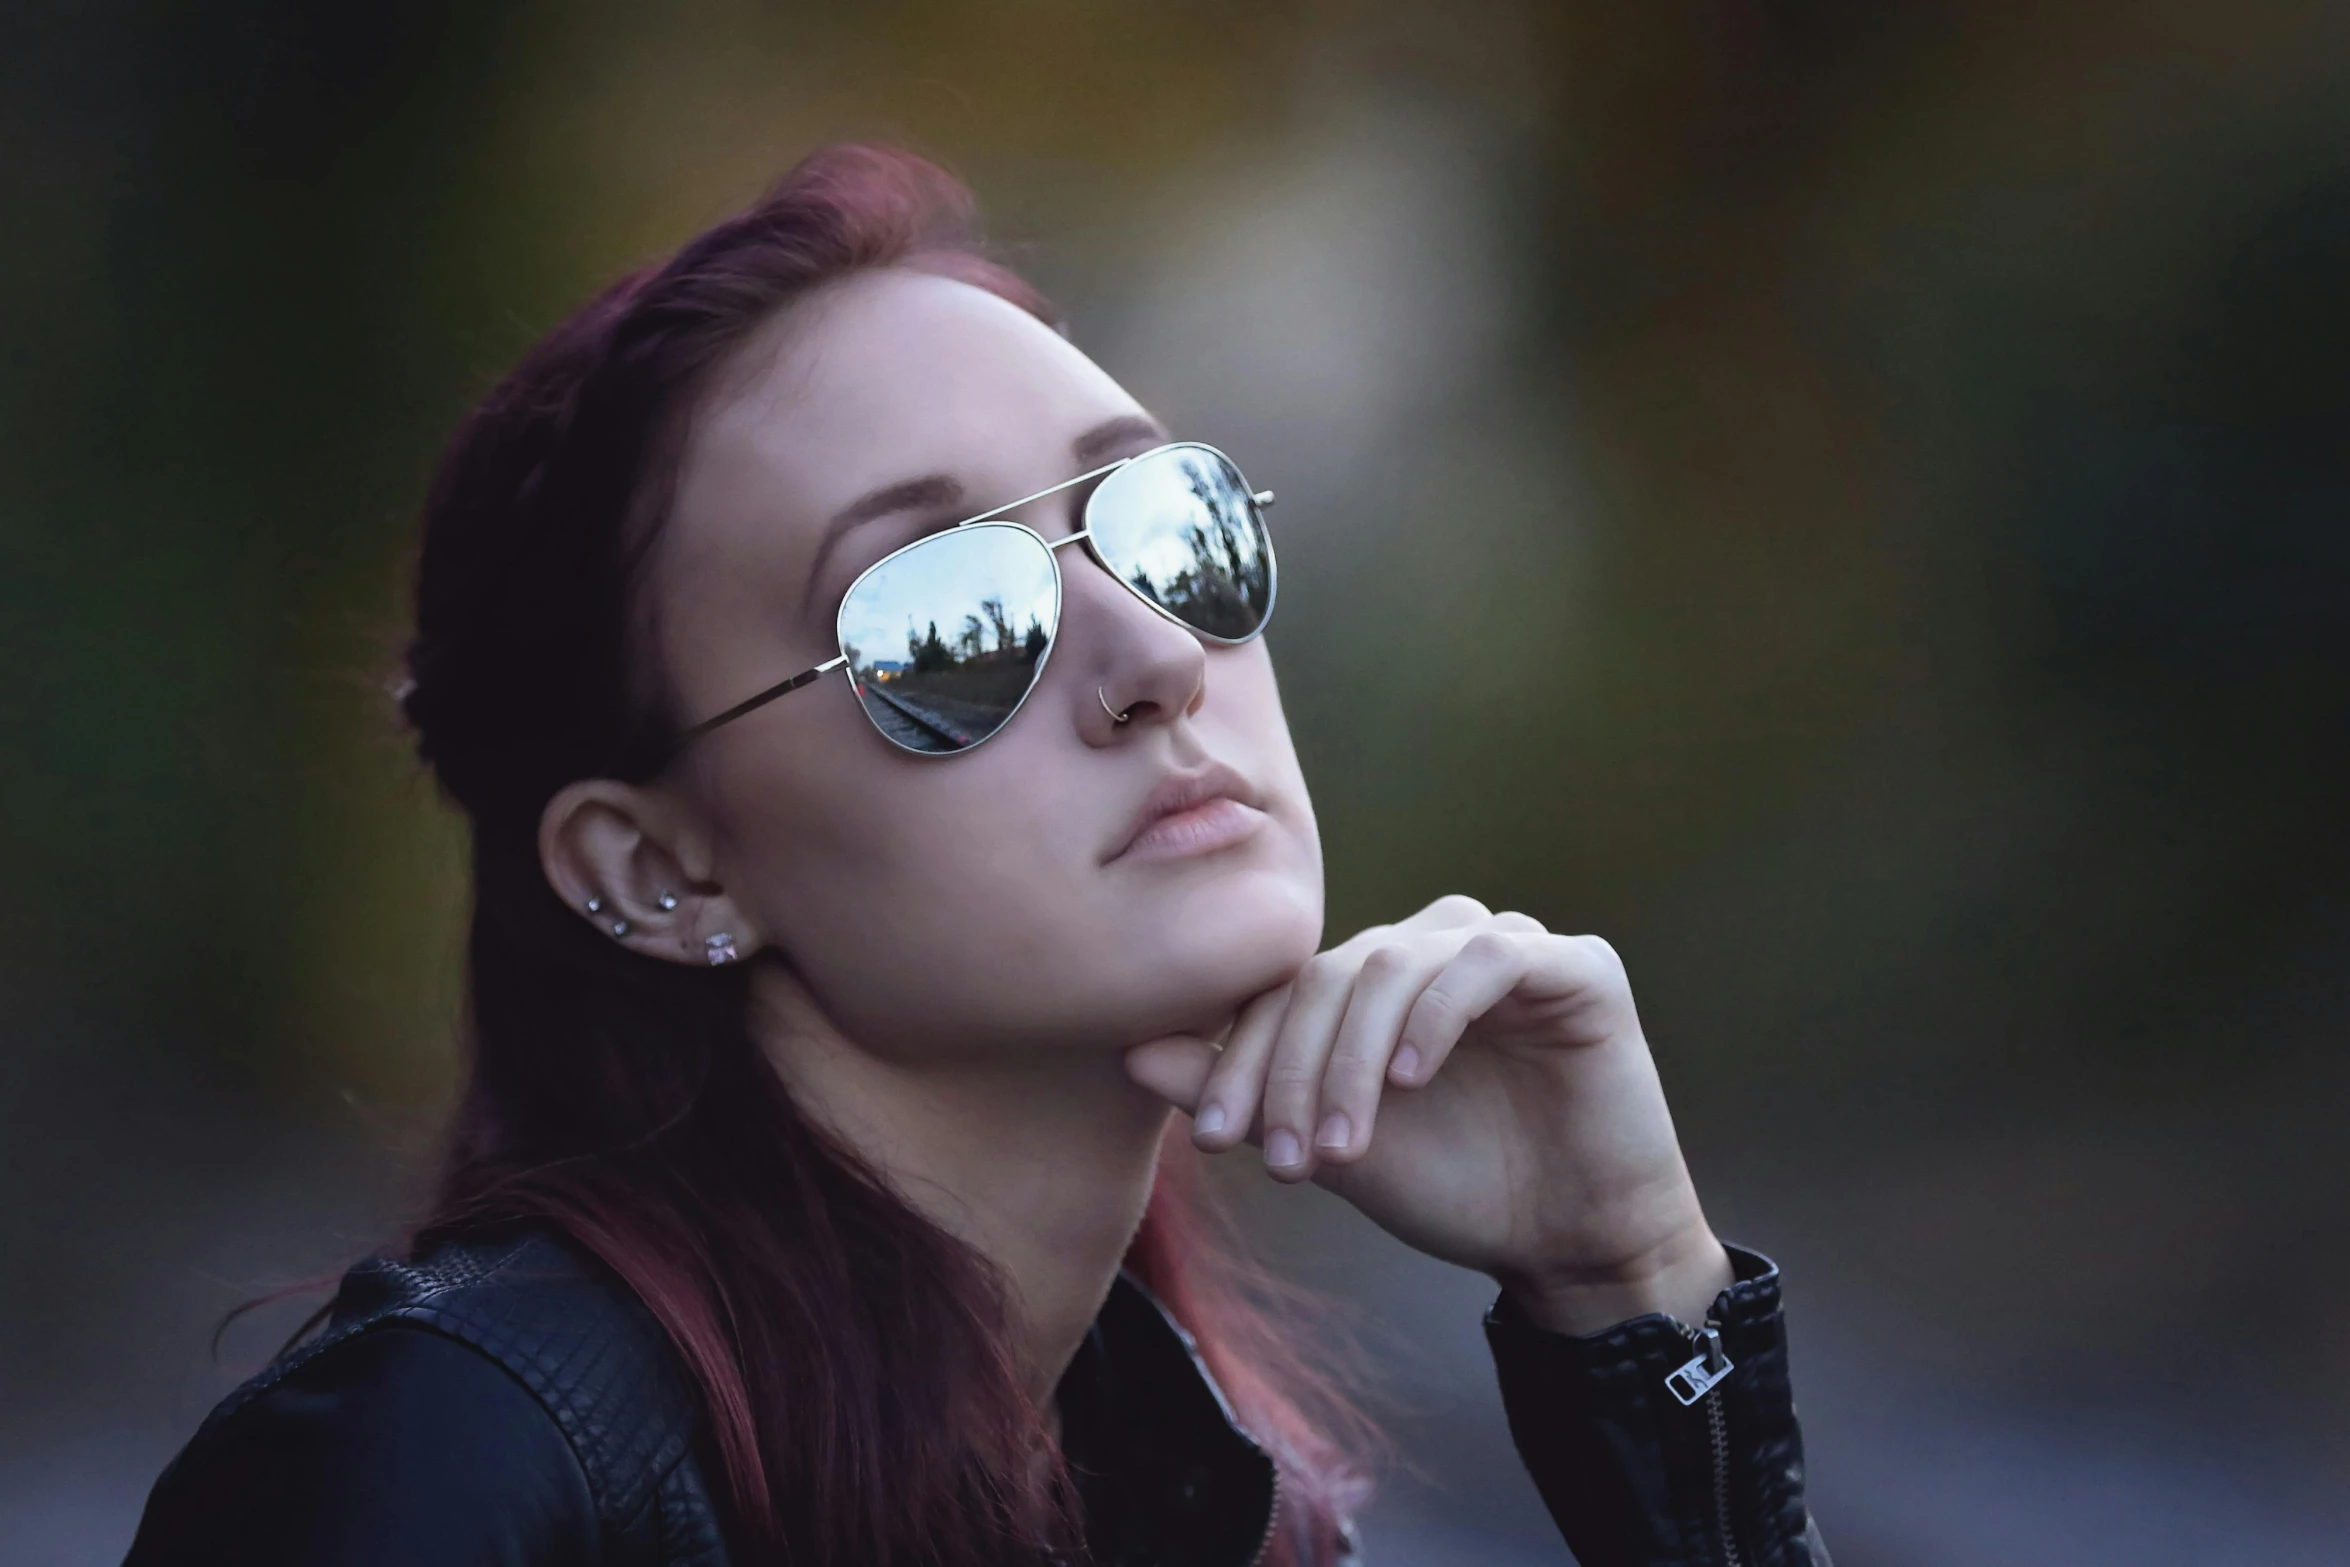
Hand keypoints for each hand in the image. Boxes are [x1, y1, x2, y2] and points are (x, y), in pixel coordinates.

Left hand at [1124, 896, 1732, 1333]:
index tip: (1215, 1140)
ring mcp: (1507, 948)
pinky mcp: (1576, 967)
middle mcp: (1436, 947)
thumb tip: (1132, 1051)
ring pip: (1396, 961)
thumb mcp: (1331, 1146)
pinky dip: (1438, 1014)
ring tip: (1344, 1144)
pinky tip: (1412, 1078)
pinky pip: (1488, 960)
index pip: (1287, 987)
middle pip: (1333, 973)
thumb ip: (1243, 1094)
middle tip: (1283, 1155)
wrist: (1569, 1243)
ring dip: (1354, 1055)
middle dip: (1293, 1067)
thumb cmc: (1455, 1187)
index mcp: (1378, 979)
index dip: (1243, 1055)